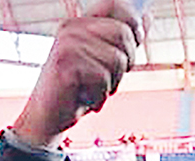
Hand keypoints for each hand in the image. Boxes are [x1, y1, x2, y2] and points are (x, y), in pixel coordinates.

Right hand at [12, 0, 140, 147]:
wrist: (47, 117)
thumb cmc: (76, 90)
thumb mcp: (102, 59)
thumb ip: (121, 39)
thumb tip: (146, 17)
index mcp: (79, 23)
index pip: (116, 6)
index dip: (133, 26)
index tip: (132, 45)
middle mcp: (71, 29)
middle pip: (124, 34)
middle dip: (124, 63)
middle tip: (106, 78)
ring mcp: (67, 46)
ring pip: (117, 60)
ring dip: (110, 83)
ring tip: (91, 89)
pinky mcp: (65, 67)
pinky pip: (104, 79)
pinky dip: (99, 96)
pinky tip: (84, 98)